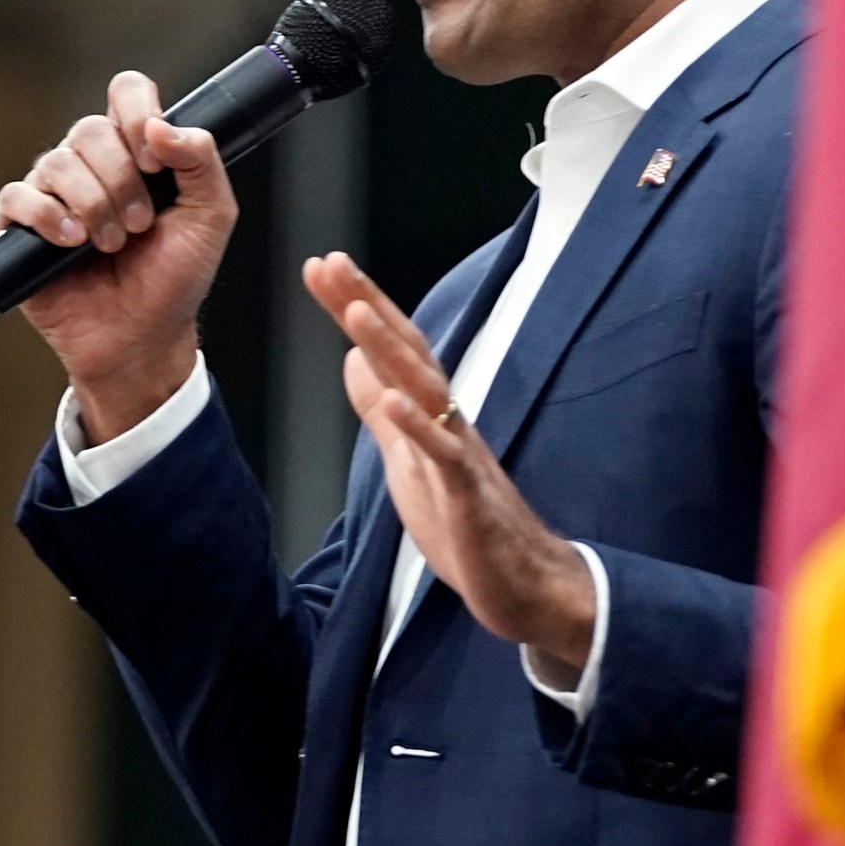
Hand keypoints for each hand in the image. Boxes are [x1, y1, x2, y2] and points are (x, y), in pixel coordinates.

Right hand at [0, 72, 235, 440]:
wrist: (143, 336)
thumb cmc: (175, 278)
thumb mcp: (211, 216)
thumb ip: (201, 160)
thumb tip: (160, 126)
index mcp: (135, 151)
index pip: (126, 93)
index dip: (136, 112)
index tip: (155, 158)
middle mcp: (91, 164)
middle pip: (89, 129)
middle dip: (122, 180)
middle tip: (141, 225)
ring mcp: (54, 194)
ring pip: (56, 162)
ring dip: (93, 205)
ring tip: (112, 245)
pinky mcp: (21, 228)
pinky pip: (16, 197)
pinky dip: (46, 216)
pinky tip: (72, 242)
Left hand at [302, 252, 596, 673]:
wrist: (524, 584)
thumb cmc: (467, 524)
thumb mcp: (407, 461)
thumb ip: (383, 412)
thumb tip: (352, 360)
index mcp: (430, 414)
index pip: (390, 349)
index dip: (356, 307)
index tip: (320, 265)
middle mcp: (448, 421)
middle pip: (407, 351)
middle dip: (368, 305)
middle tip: (331, 262)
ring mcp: (461, 454)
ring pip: (426, 389)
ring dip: (391, 349)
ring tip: (354, 310)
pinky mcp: (470, 495)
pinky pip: (445, 455)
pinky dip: (418, 426)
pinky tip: (393, 400)